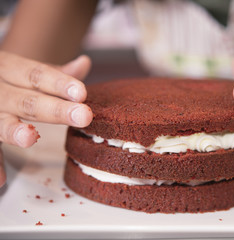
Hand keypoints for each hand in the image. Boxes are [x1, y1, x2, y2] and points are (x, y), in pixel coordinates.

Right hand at [0, 52, 92, 186]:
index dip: (59, 83)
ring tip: (30, 138)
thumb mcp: (24, 70)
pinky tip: (1, 179)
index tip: (82, 93)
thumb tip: (84, 63)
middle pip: (25, 100)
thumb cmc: (6, 79)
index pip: (36, 74)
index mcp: (7, 67)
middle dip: (54, 110)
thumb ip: (54, 73)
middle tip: (83, 116)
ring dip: (13, 130)